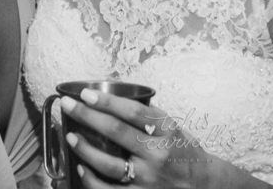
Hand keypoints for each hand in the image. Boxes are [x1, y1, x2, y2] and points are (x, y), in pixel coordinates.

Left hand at [60, 89, 271, 188]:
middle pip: (116, 131)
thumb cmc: (186, 154)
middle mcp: (157, 154)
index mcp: (167, 132)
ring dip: (85, 148)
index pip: (133, 112)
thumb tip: (117, 99)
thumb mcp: (176, 129)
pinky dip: (92, 179)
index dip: (107, 101)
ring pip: (109, 163)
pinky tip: (82, 168)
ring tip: (71, 136)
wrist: (205, 186)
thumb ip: (151, 118)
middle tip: (68, 105)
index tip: (86, 93)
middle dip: (87, 115)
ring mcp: (148, 178)